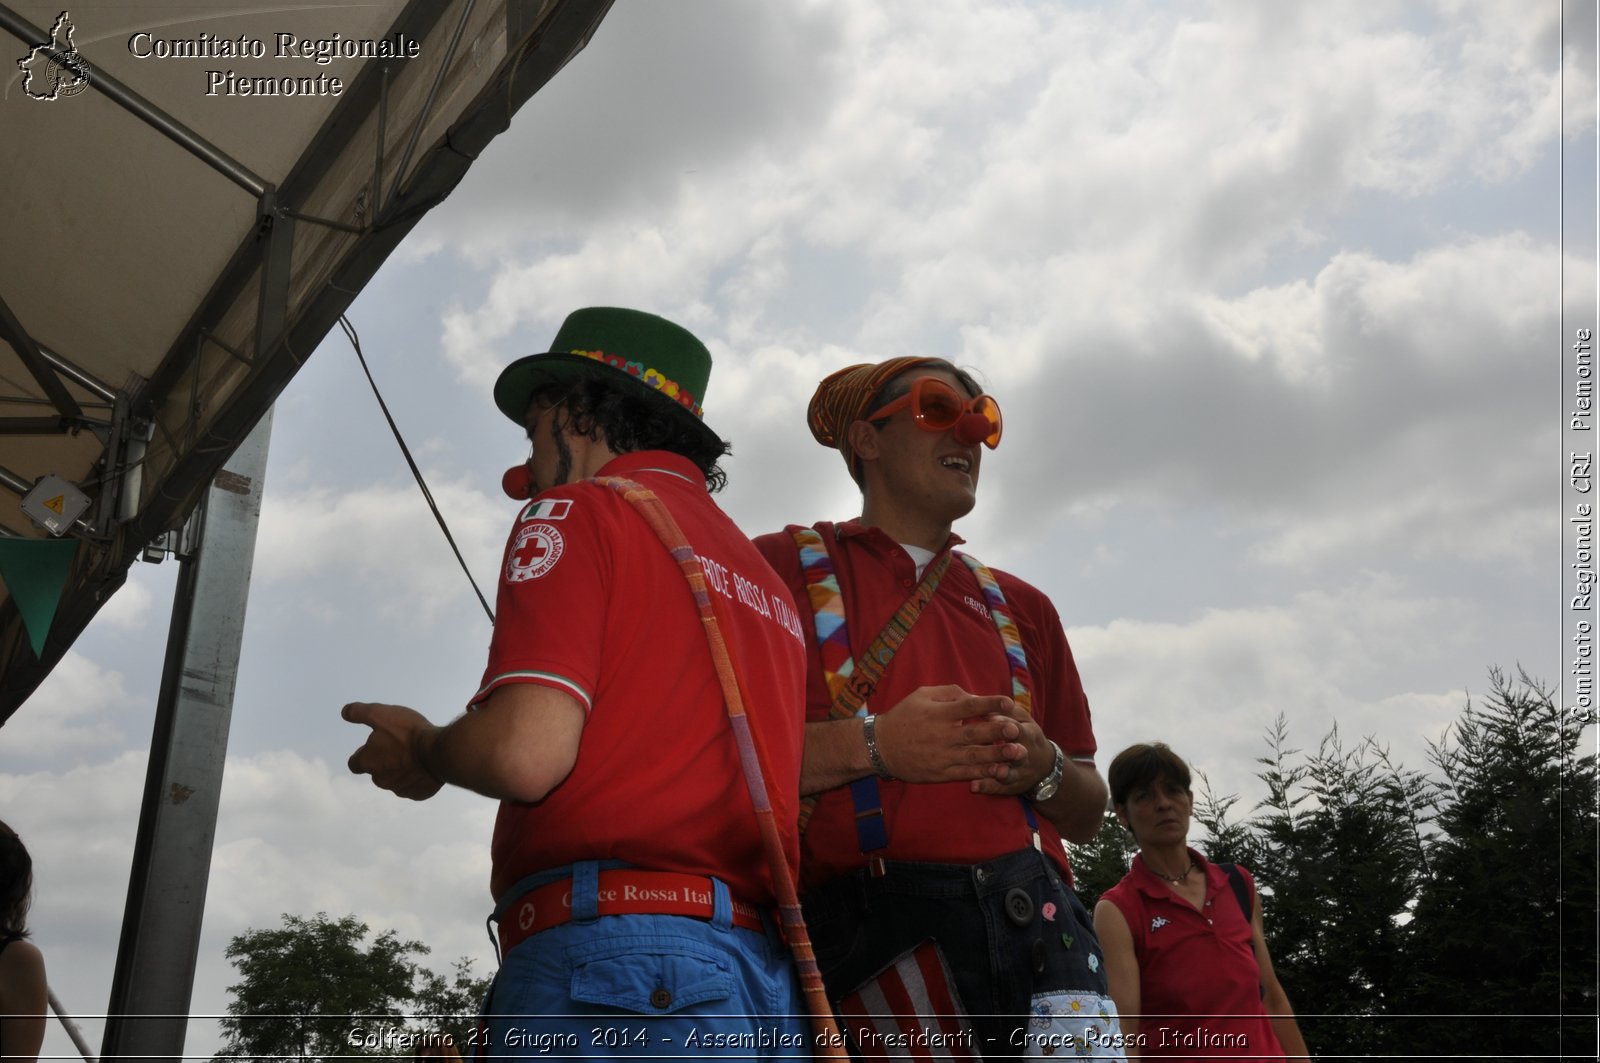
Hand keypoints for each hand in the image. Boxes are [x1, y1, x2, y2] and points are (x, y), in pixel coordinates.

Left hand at [343, 702, 443, 800]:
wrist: (439, 753)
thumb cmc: (408, 733)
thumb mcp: (381, 714)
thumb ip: (359, 712)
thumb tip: (344, 712)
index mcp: (368, 762)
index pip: (354, 763)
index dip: (362, 753)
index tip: (375, 745)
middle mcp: (380, 780)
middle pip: (376, 772)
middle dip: (384, 761)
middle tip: (400, 746)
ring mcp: (400, 788)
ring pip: (394, 780)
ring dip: (400, 770)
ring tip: (414, 755)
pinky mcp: (417, 794)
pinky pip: (412, 787)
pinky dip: (416, 778)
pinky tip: (425, 766)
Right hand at [872, 685, 1027, 783]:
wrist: (880, 747)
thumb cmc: (903, 717)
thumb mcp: (921, 695)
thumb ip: (949, 693)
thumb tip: (974, 696)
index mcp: (939, 713)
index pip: (968, 706)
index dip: (990, 703)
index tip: (1008, 702)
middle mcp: (942, 735)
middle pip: (974, 733)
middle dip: (997, 731)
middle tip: (1016, 729)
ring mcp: (942, 756)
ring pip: (974, 756)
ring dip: (997, 755)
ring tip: (1017, 752)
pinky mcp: (940, 773)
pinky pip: (965, 772)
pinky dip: (983, 772)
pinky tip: (1000, 770)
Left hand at [969, 698, 1054, 796]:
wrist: (1044, 767)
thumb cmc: (1025, 734)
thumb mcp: (1021, 720)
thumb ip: (1004, 711)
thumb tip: (981, 700)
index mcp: (1028, 734)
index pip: (1018, 728)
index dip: (1006, 724)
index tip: (992, 720)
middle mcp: (1025, 754)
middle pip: (1020, 753)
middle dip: (1012, 751)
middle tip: (1004, 749)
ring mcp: (1019, 772)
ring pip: (1011, 774)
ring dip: (1002, 773)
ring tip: (994, 771)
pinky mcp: (1010, 787)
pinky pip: (999, 788)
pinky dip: (988, 787)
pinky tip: (975, 786)